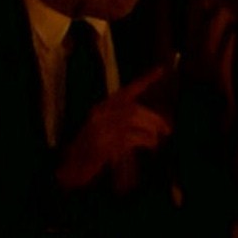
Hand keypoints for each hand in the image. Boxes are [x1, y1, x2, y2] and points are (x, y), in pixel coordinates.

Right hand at [56, 66, 171, 189]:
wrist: (70, 168)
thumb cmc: (91, 150)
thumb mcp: (106, 129)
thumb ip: (124, 121)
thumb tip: (153, 122)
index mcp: (102, 107)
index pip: (127, 90)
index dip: (145, 79)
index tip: (161, 69)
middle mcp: (100, 113)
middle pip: (134, 108)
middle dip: (154, 118)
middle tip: (167, 128)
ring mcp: (100, 128)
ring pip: (133, 120)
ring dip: (150, 129)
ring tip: (157, 140)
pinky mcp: (103, 144)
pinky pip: (130, 137)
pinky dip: (144, 140)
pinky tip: (150, 145)